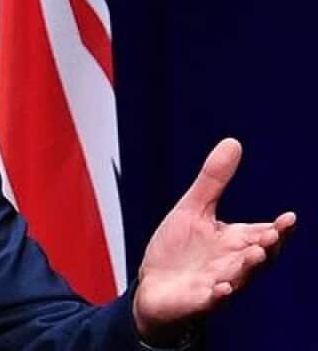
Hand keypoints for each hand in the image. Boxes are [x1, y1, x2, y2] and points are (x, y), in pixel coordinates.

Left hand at [133, 138, 295, 344]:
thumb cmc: (178, 250)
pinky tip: (221, 288)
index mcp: (235, 241)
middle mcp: (233, 264)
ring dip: (248, 267)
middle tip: (271, 234)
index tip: (288, 218)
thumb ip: (213, 180)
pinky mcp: (198, 301)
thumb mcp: (193, 209)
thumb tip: (233, 142)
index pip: (264, 234)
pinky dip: (219, 295)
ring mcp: (218, 284)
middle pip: (259, 257)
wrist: (153, 288)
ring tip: (254, 252)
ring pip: (240, 278)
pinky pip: (212, 301)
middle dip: (266, 246)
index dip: (278, 229)